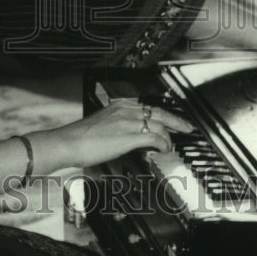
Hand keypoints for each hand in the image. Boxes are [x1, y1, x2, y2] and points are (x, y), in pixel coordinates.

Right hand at [60, 99, 193, 168]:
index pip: (147, 106)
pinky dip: (163, 143)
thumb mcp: (102, 126)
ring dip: (169, 136)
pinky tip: (163, 149)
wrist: (68, 142)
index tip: (171, 119)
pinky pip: (154, 137)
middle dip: (176, 120)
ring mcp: (128, 122)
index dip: (163, 114)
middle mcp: (125, 110)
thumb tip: (128, 138)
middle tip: (187, 127)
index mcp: (118, 106)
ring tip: (172, 145)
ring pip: (158, 124)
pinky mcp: (128, 136)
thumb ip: (117, 128)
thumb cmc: (79, 138)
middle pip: (158, 112)